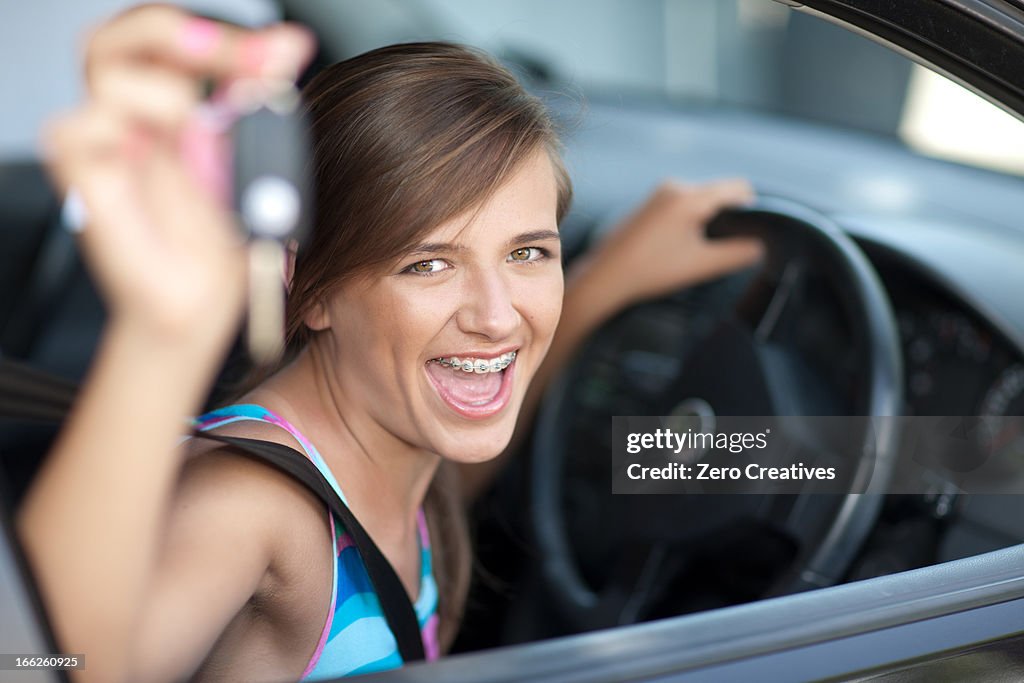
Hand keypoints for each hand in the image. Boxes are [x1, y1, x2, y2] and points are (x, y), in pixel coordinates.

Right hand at [44, 5, 314, 340]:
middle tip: (236, 56)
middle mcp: (129, 115)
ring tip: (204, 132)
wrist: (202, 302)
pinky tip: (167, 162)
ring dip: (168, 94)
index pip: (172, 37)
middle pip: (123, 36)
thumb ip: (258, 97)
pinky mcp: (82, 178)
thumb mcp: (251, 157)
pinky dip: (124, 136)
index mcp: (166, 101)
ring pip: (107, 76)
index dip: (220, 35)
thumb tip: (288, 44)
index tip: (279, 50)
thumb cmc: (220, 237)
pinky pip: (77, 130)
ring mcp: (103, 143)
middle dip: (181, 35)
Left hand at [580, 179, 762, 308]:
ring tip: (700, 250)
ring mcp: (659, 195)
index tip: (756, 232)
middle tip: (725, 247)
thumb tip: (760, 246)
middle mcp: (674, 187)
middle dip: (729, 217)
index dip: (753, 208)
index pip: (737, 189)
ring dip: (709, 220)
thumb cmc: (651, 270)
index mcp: (689, 197)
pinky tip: (683, 246)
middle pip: (719, 193)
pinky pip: (683, 206)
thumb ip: (738, 253)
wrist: (606, 276)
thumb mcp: (702, 265)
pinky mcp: (650, 206)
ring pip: (701, 200)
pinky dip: (692, 221)